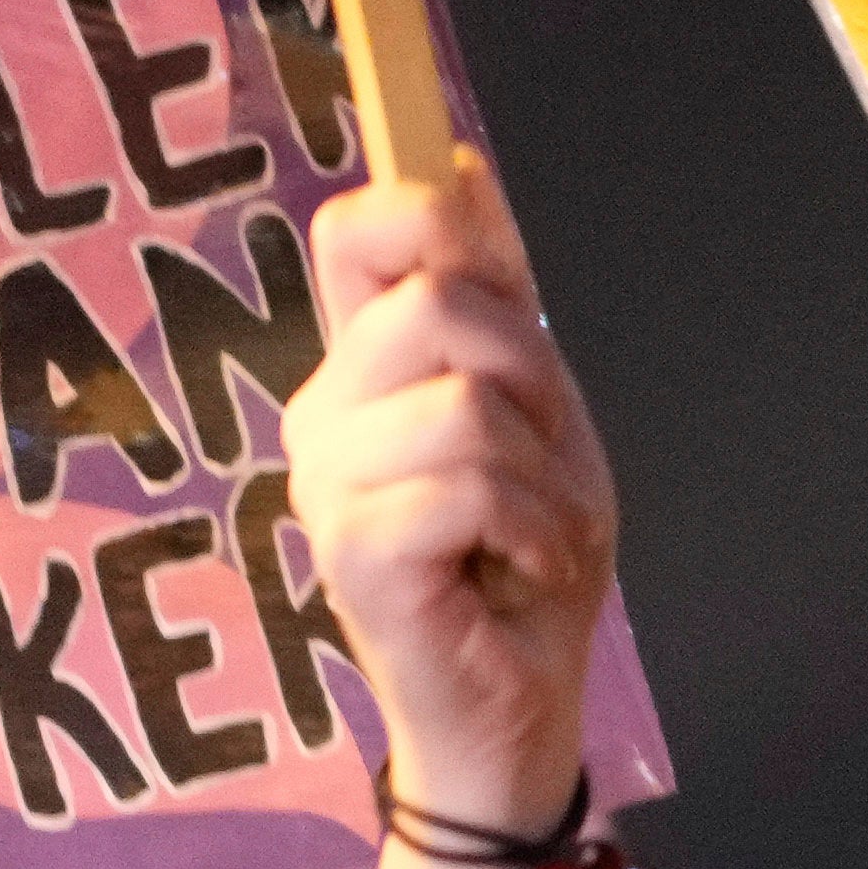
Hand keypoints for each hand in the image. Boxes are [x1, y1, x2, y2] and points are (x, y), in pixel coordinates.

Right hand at [280, 159, 617, 868]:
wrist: (521, 706)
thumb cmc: (522, 561)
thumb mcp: (536, 404)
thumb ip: (495, 291)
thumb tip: (460, 162)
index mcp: (360, 366)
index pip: (361, 227)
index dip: (437, 222)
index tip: (500, 286)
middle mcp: (324, 415)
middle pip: (431, 298)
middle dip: (531, 368)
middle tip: (544, 453)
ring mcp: (327, 486)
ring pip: (462, 401)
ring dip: (544, 471)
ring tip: (536, 528)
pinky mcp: (352, 556)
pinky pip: (465, 487)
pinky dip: (530, 526)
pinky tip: (524, 565)